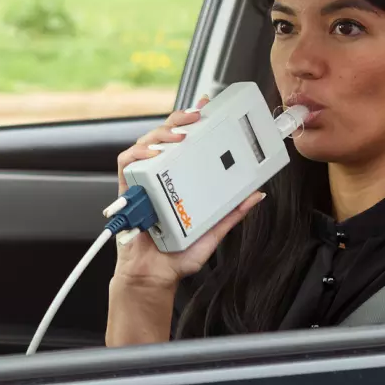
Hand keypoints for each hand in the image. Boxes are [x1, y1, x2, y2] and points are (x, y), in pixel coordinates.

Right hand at [112, 93, 265, 288]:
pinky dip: (138, 154)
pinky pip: (127, 164)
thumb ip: (232, 214)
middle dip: (179, 119)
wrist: (153, 277)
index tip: (206, 107)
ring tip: (180, 135)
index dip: (192, 122)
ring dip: (162, 133)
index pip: (185, 145)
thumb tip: (256, 195)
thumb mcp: (212, 231)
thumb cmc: (176, 256)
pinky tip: (154, 153)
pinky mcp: (127, 191)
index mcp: (179, 183)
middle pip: (164, 137)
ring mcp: (143, 183)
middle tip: (196, 115)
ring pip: (145, 144)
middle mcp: (160, 178)